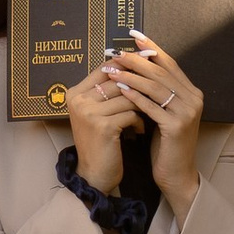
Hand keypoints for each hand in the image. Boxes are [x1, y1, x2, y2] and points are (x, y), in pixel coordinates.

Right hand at [64, 61, 139, 191]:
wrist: (95, 175)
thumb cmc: (101, 143)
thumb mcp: (99, 114)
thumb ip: (107, 92)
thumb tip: (132, 63)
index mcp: (75, 93)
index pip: (104, 68)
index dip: (127, 63)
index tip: (148, 58)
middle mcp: (78, 100)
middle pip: (117, 79)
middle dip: (139, 83)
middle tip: (158, 87)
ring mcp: (89, 113)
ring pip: (127, 95)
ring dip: (141, 105)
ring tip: (147, 114)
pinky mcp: (103, 126)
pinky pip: (131, 113)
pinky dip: (139, 121)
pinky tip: (140, 129)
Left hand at [103, 36, 203, 215]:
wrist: (176, 174)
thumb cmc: (166, 144)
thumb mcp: (163, 113)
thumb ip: (157, 93)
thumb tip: (136, 66)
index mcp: (192, 93)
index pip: (170, 63)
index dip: (152, 48)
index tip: (133, 35)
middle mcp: (194, 99)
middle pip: (162, 72)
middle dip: (137, 60)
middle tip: (116, 52)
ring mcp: (187, 112)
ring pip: (156, 87)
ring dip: (132, 76)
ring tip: (112, 69)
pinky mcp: (177, 127)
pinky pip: (152, 106)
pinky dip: (135, 96)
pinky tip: (121, 89)